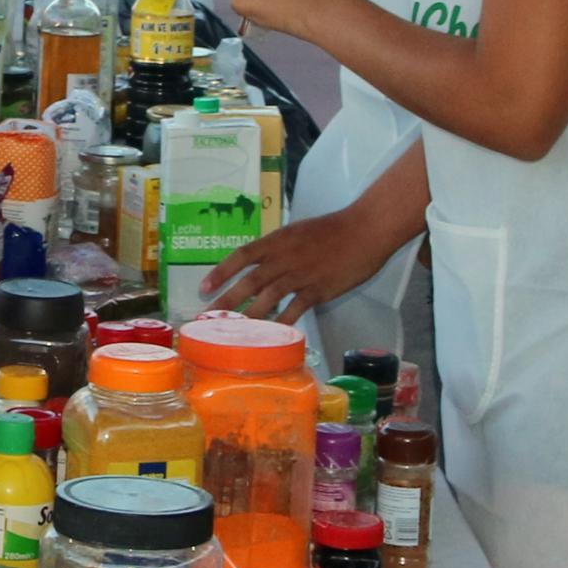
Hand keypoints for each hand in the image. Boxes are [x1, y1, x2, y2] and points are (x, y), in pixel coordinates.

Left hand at [205, 203, 414, 325]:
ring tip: (234, 332)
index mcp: (276, 240)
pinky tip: (270, 337)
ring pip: (268, 298)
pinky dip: (281, 324)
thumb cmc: (332, 229)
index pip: (241, 256)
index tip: (203, 288)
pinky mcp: (317, 290)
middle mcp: (283, 257)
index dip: (220, 273)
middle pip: (249, 282)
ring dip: (249, 316)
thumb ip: (278, 248)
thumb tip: (261, 264)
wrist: (364, 230)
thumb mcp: (297, 232)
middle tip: (207, 318)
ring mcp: (300, 275)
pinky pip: (294, 310)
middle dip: (226, 301)